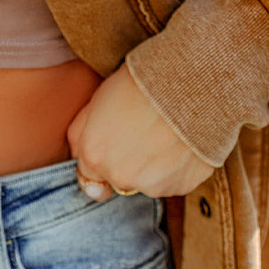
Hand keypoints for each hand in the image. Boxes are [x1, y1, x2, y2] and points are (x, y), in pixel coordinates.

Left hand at [66, 61, 215, 199]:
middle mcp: (120, 177)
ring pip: (147, 182)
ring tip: (164, 133)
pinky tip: (181, 141)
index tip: (114, 144)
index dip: (101, 159)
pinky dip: (176, 167)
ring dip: (152, 166)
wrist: (188, 82)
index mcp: (93, 157)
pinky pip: (173, 181)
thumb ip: (80, 136)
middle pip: (118, 180)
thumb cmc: (140, 84)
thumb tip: (80, 160)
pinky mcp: (181, 186)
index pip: (87, 177)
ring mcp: (152, 185)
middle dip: (125, 163)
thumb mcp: (95, 102)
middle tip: (142, 132)